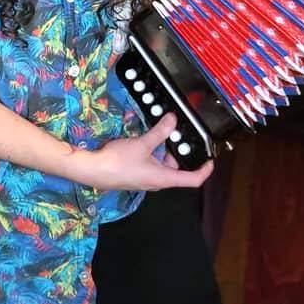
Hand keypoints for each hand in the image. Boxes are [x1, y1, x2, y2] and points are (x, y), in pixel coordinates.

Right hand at [87, 113, 213, 191]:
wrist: (93, 170)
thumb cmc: (118, 162)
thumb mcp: (143, 144)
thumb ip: (160, 132)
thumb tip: (173, 120)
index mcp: (164, 179)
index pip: (193, 180)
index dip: (205, 170)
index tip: (210, 160)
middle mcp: (156, 182)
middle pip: (176, 169)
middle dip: (176, 151)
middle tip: (175, 135)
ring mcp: (145, 180)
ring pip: (161, 165)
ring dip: (161, 150)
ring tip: (157, 134)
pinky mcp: (134, 176)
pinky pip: (149, 165)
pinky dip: (151, 153)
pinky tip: (141, 141)